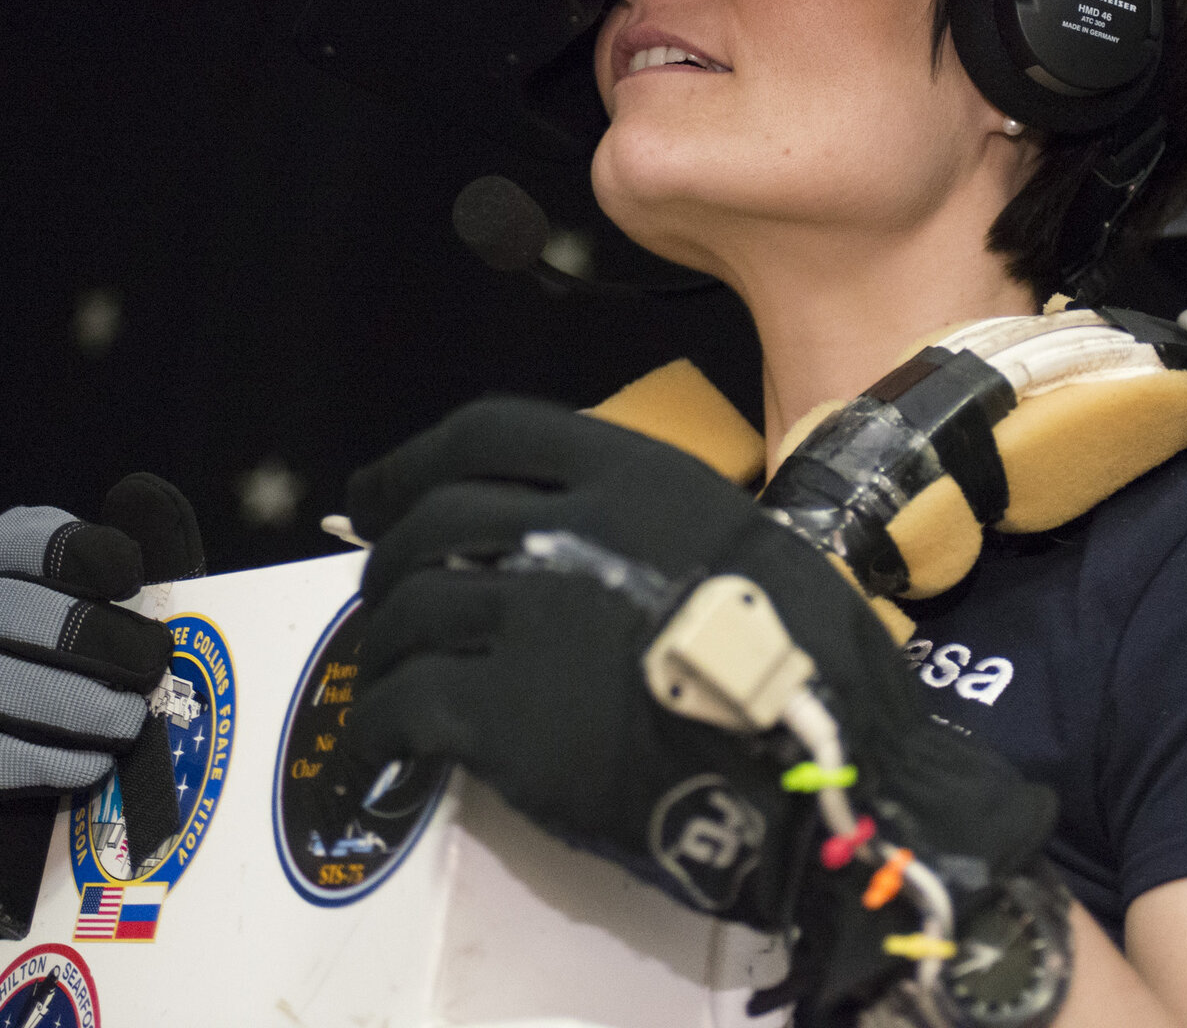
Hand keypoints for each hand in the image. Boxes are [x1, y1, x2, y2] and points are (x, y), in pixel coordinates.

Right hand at [0, 472, 204, 934]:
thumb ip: (154, 558)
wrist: (85, 820)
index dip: (60, 546)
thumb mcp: (148, 624)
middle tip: (150, 662)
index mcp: (4, 592)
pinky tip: (88, 768)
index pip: (2, 543)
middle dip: (78, 631)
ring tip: (128, 722)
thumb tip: (139, 490)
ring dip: (61, 700)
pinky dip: (27, 759)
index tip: (129, 573)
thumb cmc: (118, 698)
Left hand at [345, 400, 1055, 1025]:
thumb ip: (636, 517)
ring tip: (387, 679)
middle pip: (431, 522)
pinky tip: (385, 748)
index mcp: (629, 470)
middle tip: (383, 597)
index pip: (486, 432)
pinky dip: (377, 725)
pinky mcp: (505, 715)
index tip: (375, 495)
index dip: (411, 462)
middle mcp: (567, 526)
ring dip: (382, 648)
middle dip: (389, 561)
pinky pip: (402, 703)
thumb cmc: (800, 647)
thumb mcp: (728, 527)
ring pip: (407, 611)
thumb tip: (556, 534)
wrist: (812, 754)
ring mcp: (528, 618)